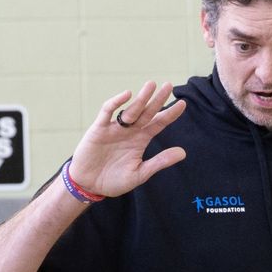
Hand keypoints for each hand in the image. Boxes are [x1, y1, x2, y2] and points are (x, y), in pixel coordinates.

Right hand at [66, 82, 188, 198]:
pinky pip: (107, 112)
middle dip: (157, 100)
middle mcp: (130, 131)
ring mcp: (114, 128)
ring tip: (151, 85)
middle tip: (168, 86)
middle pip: (147, 112)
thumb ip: (159, 162)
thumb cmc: (114, 181)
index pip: (158, 123)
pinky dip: (116, 102)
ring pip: (130, 110)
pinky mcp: (99, 129)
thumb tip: (183, 153)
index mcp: (140, 140)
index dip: (170, 114)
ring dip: (141, 98)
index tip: (183, 104)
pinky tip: (127, 95)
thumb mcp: (140, 173)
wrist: (89, 185)